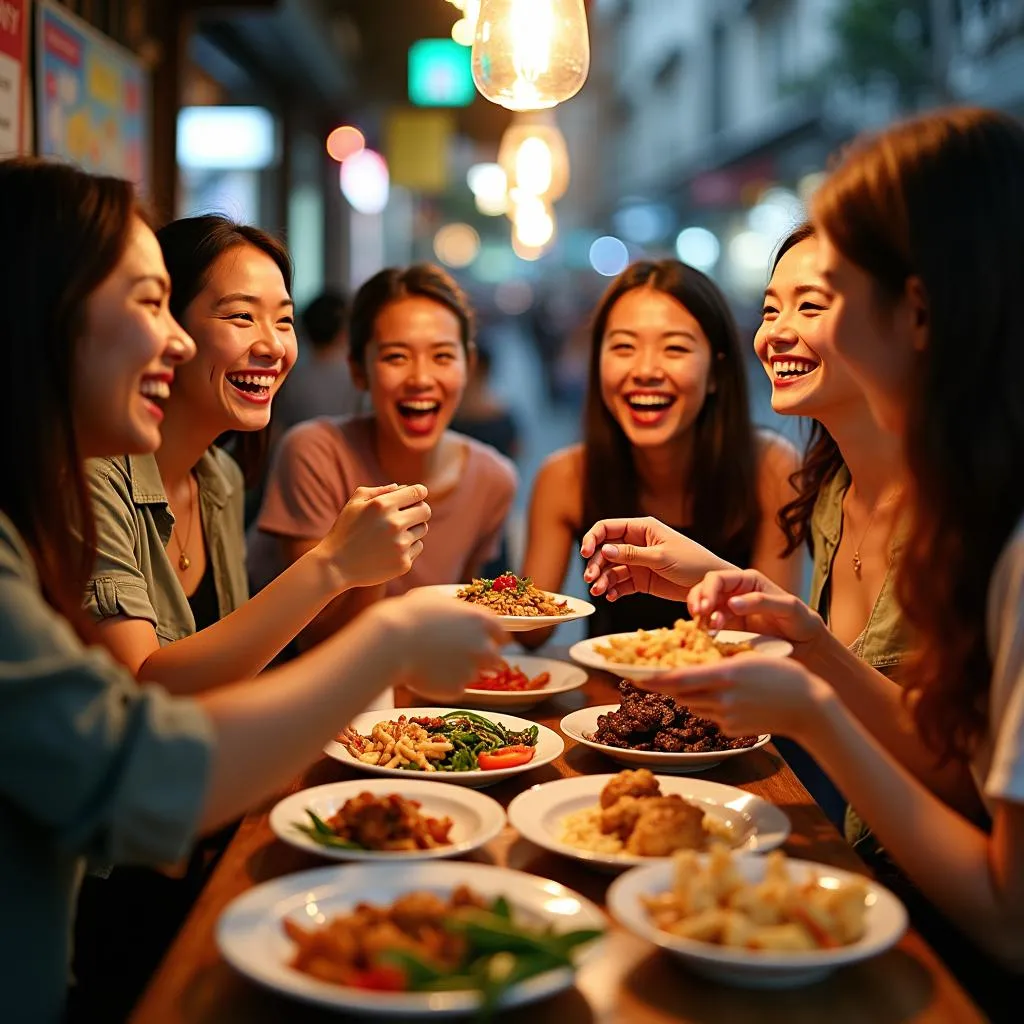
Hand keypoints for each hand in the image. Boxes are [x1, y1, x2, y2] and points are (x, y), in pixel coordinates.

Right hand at [317, 484, 430, 590]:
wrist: (335, 566)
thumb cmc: (344, 531)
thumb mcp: (354, 504)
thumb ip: (379, 491)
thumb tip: (402, 487)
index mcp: (383, 505)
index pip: (418, 492)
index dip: (419, 492)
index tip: (416, 496)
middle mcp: (394, 524)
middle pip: (426, 511)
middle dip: (419, 510)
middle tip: (408, 515)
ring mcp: (400, 545)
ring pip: (422, 529)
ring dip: (412, 529)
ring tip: (392, 534)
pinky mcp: (403, 563)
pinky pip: (417, 547)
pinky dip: (408, 546)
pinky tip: (390, 549)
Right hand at [373, 591, 507, 702]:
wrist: (392, 643)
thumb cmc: (408, 615)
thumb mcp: (435, 600)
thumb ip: (453, 610)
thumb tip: (451, 612)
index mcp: (481, 620)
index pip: (501, 633)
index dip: (493, 638)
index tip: (485, 641)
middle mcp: (482, 646)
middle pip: (495, 658)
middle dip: (483, 659)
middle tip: (462, 657)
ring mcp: (471, 670)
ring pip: (473, 674)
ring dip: (460, 671)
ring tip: (433, 662)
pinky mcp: (457, 689)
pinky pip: (455, 688)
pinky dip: (445, 684)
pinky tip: (427, 673)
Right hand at [580, 516, 726, 601]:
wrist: (711, 586)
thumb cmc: (692, 563)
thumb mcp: (661, 557)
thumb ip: (632, 554)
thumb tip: (604, 550)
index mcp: (642, 529)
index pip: (607, 528)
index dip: (593, 539)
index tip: (585, 554)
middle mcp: (636, 543)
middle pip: (604, 551)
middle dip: (595, 564)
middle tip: (591, 580)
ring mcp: (638, 563)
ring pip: (610, 569)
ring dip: (602, 580)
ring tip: (599, 592)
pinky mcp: (641, 580)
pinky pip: (621, 584)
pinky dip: (613, 590)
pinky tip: (611, 597)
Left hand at [652, 657, 833, 739]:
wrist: (808, 708)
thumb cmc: (783, 675)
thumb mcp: (748, 659)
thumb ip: (718, 663)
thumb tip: (693, 664)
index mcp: (723, 675)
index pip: (678, 679)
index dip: (652, 679)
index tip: (633, 675)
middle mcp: (721, 699)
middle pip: (680, 694)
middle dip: (664, 686)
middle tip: (649, 676)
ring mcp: (725, 718)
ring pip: (692, 706)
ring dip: (686, 695)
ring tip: (688, 682)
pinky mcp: (731, 731)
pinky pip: (709, 717)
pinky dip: (707, 706)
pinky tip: (721, 697)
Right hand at [686, 569, 825, 655]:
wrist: (806, 646)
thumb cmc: (801, 621)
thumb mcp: (787, 607)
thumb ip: (760, 602)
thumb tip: (731, 603)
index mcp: (747, 581)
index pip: (717, 579)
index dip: (706, 590)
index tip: (704, 608)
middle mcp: (734, 593)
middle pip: (704, 591)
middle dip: (698, 603)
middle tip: (699, 618)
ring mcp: (729, 612)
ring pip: (703, 609)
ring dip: (700, 618)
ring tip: (707, 631)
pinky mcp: (728, 630)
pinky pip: (709, 627)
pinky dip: (704, 631)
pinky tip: (708, 637)